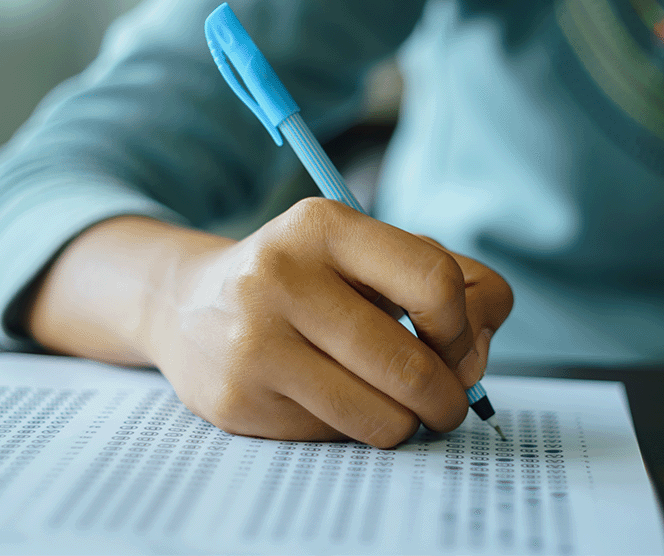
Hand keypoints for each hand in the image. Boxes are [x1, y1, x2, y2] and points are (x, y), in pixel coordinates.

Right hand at [147, 198, 511, 446]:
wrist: (190, 306)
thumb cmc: (309, 281)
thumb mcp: (373, 257)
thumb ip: (454, 286)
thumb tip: (474, 361)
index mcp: (325, 225)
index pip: (435, 281)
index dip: (465, 329)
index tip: (456, 348)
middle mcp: (280, 276)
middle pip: (412, 365)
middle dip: (448, 398)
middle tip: (446, 404)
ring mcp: (253, 342)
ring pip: (381, 417)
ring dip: (407, 424)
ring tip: (398, 409)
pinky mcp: (237, 401)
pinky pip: (336, 437)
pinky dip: (355, 430)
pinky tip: (333, 402)